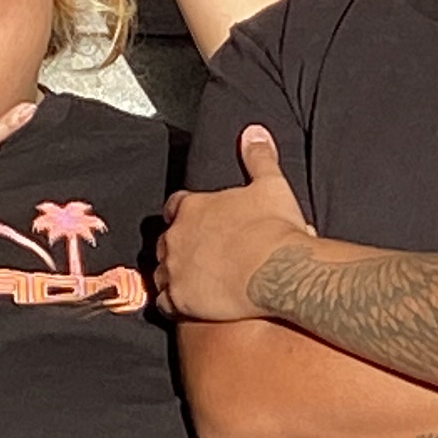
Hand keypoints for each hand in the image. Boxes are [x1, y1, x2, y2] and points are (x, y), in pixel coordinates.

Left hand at [156, 125, 314, 322]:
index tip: (196, 220)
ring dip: (172, 275)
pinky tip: (185, 306)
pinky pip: (163, 303)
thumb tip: (253, 131)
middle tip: (199, 254)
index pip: (175, 205)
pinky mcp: (179, 299)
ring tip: (191, 282)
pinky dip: (172, 304)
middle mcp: (176, 236)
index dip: (184, 213)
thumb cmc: (275, 229)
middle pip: (165, 239)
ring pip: (160, 272)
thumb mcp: (270, 185)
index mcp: (193, 207)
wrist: (278, 272)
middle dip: (178, 246)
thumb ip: (258, 157)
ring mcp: (174, 269)